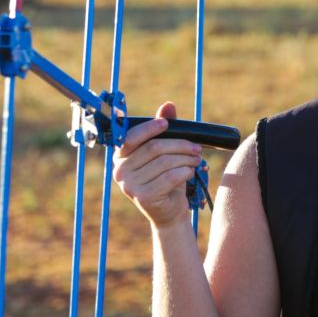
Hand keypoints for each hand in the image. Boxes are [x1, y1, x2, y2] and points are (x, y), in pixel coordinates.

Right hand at [112, 102, 203, 230]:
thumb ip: (164, 129)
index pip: (131, 137)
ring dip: (186, 159)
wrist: (169, 211)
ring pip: (164, 162)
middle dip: (180, 145)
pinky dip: (185, 172)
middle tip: (197, 147)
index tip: (167, 124)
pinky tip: (191, 172)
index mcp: (121, 157)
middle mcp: (120, 171)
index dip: (149, 128)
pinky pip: (170, 177)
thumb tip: (168, 105)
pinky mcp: (144, 197)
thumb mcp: (164, 152)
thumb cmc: (165, 178)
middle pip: (154, 148)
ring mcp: (130, 186)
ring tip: (197, 159)